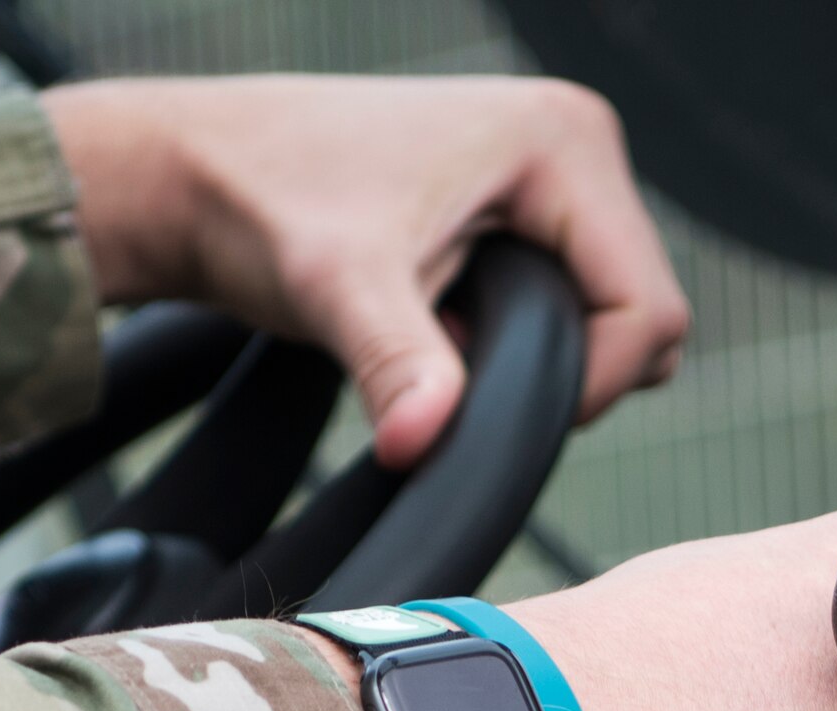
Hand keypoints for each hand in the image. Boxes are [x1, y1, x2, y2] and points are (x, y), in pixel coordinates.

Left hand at [41, 75, 688, 463]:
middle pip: (644, 313)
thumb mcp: (338, 289)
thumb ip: (398, 363)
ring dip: (543, 354)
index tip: (498, 406)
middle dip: (568, 367)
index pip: (647, 305)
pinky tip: (448, 319)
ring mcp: (556, 174)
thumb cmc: (257, 199)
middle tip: (461, 367)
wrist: (189, 173)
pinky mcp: (531, 204)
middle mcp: (575, 143)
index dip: (590, 381)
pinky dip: (523, 336)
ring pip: (614, 314)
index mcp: (562, 141)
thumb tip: (422, 443)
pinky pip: (575, 301)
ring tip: (445, 334)